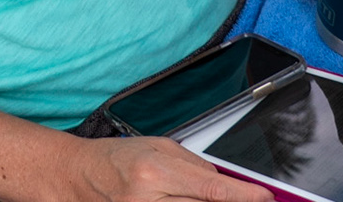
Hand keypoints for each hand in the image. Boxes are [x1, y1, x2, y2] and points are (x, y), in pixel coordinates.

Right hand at [72, 136, 271, 201]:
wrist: (78, 177)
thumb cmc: (116, 158)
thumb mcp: (158, 146)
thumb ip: (195, 165)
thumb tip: (228, 184)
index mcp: (155, 170)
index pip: (211, 188)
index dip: (243, 196)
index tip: (264, 198)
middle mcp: (148, 200)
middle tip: (250, 201)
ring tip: (197, 195)